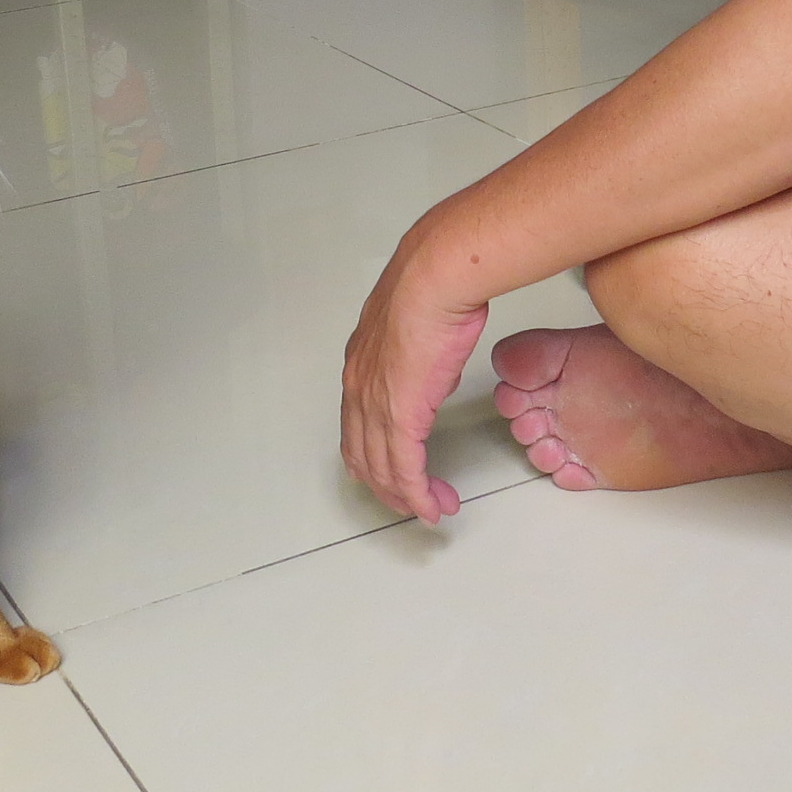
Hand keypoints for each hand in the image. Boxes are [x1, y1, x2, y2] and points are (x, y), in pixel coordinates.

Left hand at [341, 241, 491, 524]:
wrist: (435, 282)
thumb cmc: (433, 289)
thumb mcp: (419, 330)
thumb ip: (420, 358)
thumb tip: (435, 372)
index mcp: (360, 366)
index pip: (357, 426)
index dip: (373, 455)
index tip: (394, 471)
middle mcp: (359, 390)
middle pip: (364, 456)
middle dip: (389, 485)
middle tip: (413, 501)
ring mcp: (375, 406)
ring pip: (382, 469)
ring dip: (407, 496)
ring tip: (432, 508)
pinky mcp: (400, 417)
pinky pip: (405, 470)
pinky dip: (418, 495)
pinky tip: (432, 507)